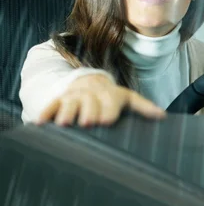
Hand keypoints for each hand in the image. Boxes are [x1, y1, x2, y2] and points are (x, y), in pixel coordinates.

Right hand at [38, 74, 165, 126]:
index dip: (108, 111)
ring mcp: (74, 96)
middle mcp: (91, 95)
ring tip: (64, 123)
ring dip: (66, 113)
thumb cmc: (111, 97)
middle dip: (87, 112)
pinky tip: (39, 124)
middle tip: (86, 123)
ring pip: (69, 104)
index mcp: (109, 95)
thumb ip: (144, 107)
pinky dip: (45, 113)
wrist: (89, 81)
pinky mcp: (59, 100)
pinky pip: (51, 105)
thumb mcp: (127, 98)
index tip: (107, 120)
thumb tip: (163, 116)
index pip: (110, 103)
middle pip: (89, 104)